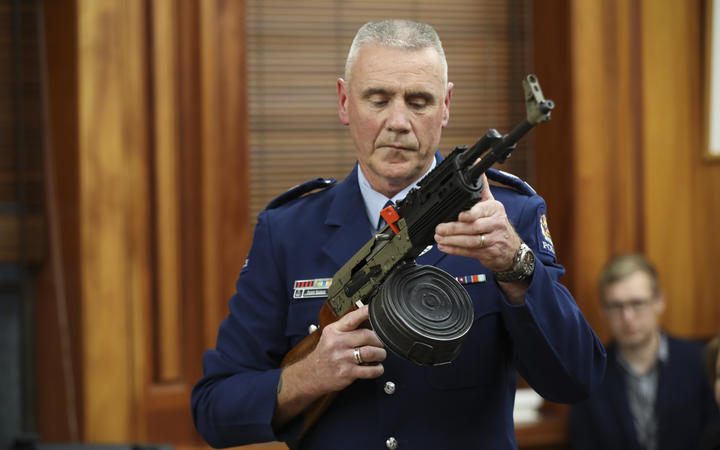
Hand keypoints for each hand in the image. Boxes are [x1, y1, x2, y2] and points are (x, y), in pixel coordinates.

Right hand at [273, 305, 385, 426]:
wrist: (311, 375)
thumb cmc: (324, 355)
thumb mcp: (330, 336)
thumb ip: (346, 329)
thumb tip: (368, 321)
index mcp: (334, 331)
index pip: (352, 318)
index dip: (365, 312)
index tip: (375, 309)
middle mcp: (337, 343)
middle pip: (367, 335)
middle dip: (378, 340)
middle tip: (379, 343)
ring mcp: (342, 358)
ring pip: (371, 352)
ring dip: (380, 354)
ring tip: (379, 355)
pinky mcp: (347, 373)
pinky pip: (370, 370)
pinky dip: (378, 369)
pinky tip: (376, 367)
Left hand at [434, 173, 520, 272]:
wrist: (512, 249)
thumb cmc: (497, 224)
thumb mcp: (492, 204)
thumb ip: (482, 186)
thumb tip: (475, 163)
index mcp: (495, 209)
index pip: (482, 211)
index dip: (470, 214)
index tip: (459, 215)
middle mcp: (496, 224)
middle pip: (473, 227)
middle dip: (454, 229)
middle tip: (439, 228)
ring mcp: (494, 240)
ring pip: (471, 241)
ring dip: (452, 240)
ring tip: (439, 238)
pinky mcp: (489, 253)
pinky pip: (470, 252)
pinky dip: (455, 250)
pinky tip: (444, 247)